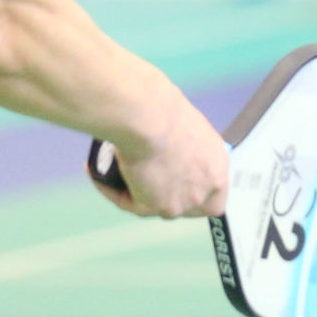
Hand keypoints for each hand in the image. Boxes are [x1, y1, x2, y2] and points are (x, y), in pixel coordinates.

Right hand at [93, 90, 227, 219]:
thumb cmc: (163, 109)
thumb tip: (165, 145)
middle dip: (166, 196)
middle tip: (144, 180)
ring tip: (115, 170)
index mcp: (218, 163)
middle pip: (189, 206)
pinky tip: (98, 175)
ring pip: (157, 205)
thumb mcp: (184, 124)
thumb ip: (182, 144)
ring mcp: (183, 201)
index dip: (196, 190)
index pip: (214, 193)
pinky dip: (112, 190)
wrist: (148, 117)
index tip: (177, 181)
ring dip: (137, 191)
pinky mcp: (156, 207)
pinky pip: (130, 203)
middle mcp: (206, 186)